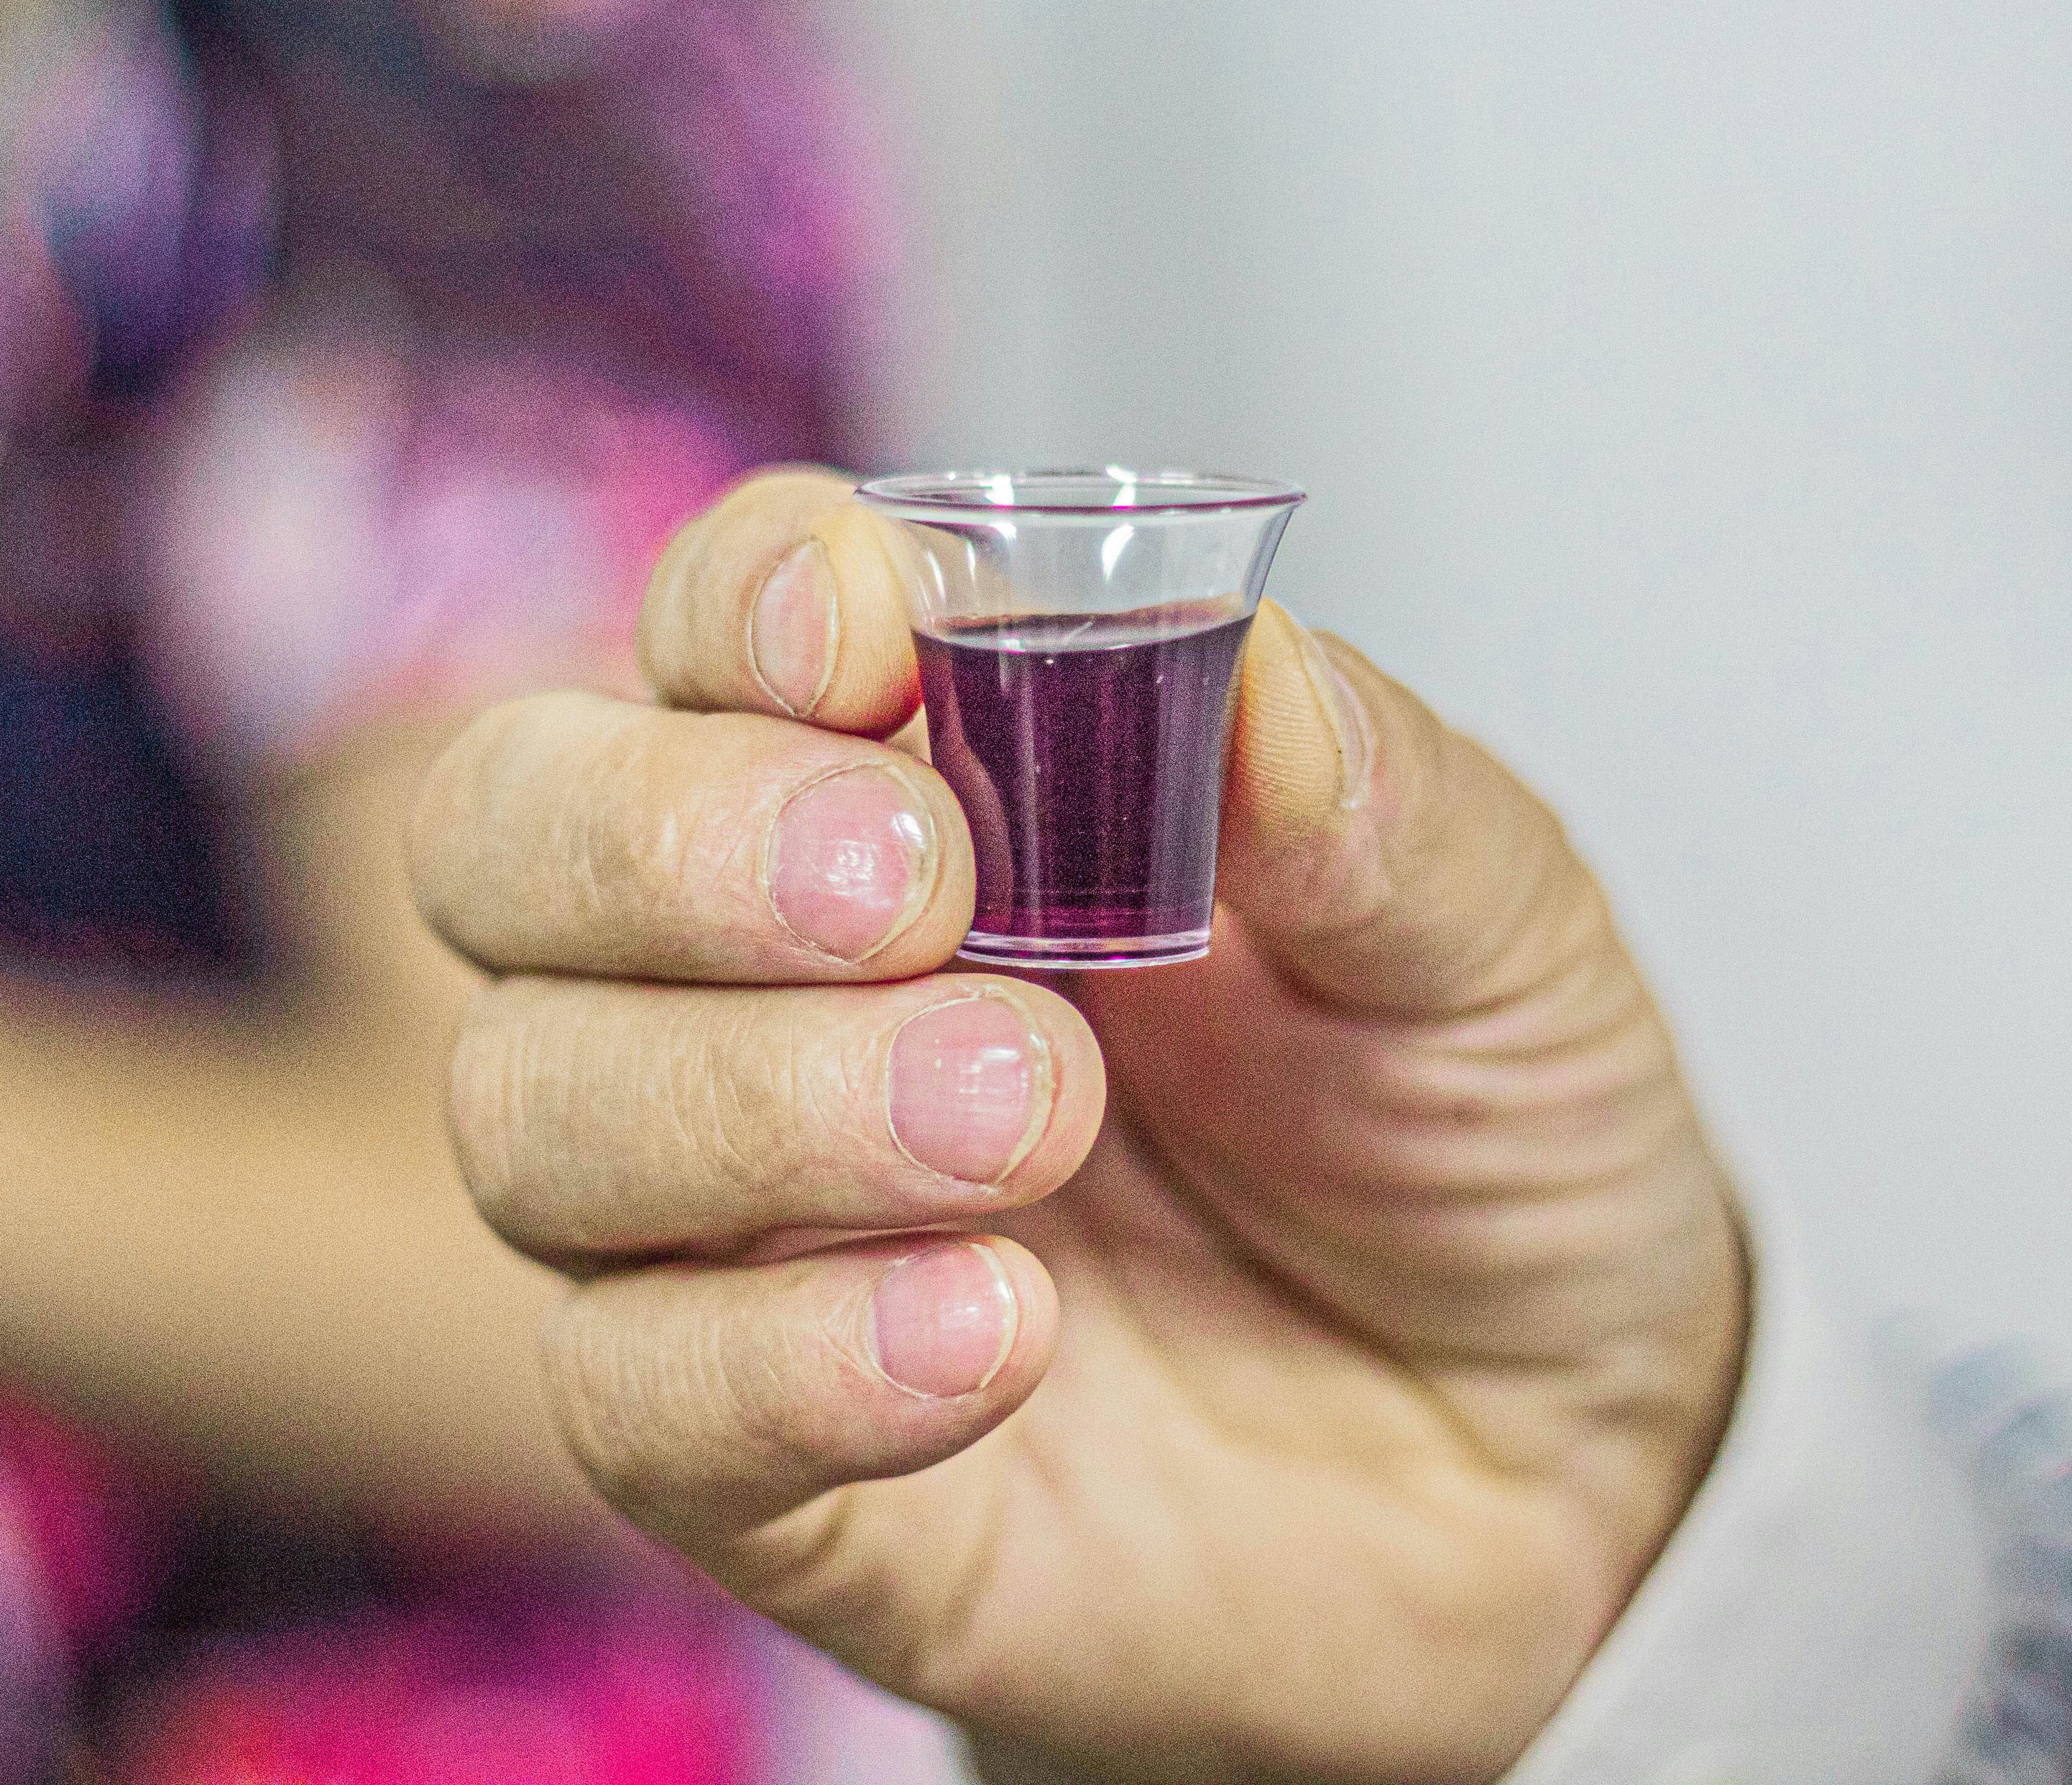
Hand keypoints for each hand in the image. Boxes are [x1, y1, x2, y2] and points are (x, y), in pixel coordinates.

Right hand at [408, 469, 1747, 1783]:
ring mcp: (748, 1224)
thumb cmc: (1483, 1142)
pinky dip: (779, 1354)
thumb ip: (1373, 798)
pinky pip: (633, 1396)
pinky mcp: (770, 1463)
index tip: (866, 637)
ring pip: (532, 1112)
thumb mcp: (1501, 942)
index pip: (729, 620)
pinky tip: (994, 1335)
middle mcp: (779, 977)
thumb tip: (1241, 670)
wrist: (1556, 1470)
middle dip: (668, 840)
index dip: (753, 601)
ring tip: (1032, 1124)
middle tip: (917, 895)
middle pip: (515, 836)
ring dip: (755, 1098)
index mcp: (937, 781)